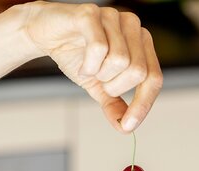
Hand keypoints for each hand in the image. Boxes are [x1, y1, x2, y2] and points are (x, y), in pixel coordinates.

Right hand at [21, 1, 162, 132]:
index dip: (143, 104)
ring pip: (120, 61)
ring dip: (99, 74)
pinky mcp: (91, 14)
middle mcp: (132, 26)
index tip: (128, 126)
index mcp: (141, 43)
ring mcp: (113, 17)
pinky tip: (81, 63)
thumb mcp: (98, 86)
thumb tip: (126, 128)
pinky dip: (88, 65)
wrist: (44, 34)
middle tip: (98, 81)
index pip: (154, 77)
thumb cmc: (76, 54)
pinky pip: (99, 48)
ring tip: (88, 68)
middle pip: (138, 72)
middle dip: (114, 86)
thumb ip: (114, 105)